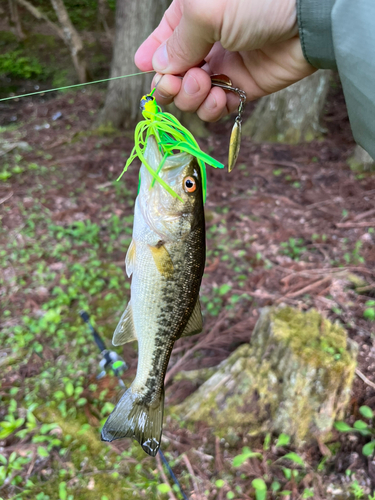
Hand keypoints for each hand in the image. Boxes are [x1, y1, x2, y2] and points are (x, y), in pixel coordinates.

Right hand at [135, 0, 315, 120]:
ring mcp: (223, 67)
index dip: (150, 59)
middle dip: (169, 84)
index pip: (161, 43)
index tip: (142, 69)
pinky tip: (219, 98)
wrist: (307, 17)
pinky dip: (211, 109)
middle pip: (171, 75)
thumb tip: (157, 68)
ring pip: (191, 96)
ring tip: (204, 85)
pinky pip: (215, 108)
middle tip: (179, 82)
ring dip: (190, 97)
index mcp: (191, 16)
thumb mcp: (204, 11)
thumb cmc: (256, 0)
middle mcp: (204, 42)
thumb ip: (176, 42)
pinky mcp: (242, 88)